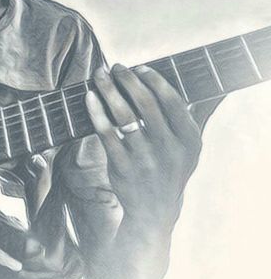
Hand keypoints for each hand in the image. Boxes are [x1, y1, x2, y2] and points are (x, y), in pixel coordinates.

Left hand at [85, 64, 201, 228]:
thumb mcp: (188, 149)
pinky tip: (90, 97)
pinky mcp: (122, 167)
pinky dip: (96, 111)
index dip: (154, 80)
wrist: (154, 211)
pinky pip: (106, 132)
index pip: (172, 101)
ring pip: (124, 115)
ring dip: (108, 89)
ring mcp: (145, 158)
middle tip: (116, 67)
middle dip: (128, 79)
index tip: (140, 68)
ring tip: (99, 74)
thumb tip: (187, 84)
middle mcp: (169, 149)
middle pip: (146, 104)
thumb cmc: (168, 169)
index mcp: (189, 140)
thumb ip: (188, 118)